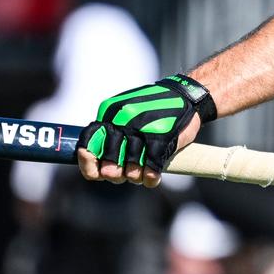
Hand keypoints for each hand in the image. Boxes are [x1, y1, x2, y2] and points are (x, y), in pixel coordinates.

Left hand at [78, 74, 213, 187]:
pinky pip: (151, 169)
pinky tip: (152, 177)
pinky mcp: (161, 138)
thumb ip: (110, 134)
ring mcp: (141, 129)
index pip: (88, 145)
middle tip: (123, 173)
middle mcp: (122, 121)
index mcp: (110, 114)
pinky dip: (151, 178)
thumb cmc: (154, 108)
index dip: (88, 164)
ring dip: (136, 177)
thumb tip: (97, 165)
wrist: (185, 95)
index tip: (97, 173)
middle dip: (116, 174)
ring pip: (131, 170)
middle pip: (109, 164)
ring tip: (142, 172)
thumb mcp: (125, 113)